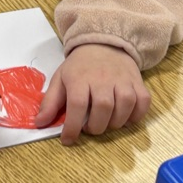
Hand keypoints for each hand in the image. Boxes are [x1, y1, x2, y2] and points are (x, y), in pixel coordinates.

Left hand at [35, 44, 150, 145]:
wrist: (104, 43)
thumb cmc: (80, 66)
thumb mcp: (61, 78)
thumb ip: (50, 102)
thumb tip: (40, 123)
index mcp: (80, 77)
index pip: (77, 105)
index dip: (72, 127)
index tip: (68, 140)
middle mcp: (103, 78)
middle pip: (103, 108)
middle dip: (95, 127)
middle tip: (89, 127)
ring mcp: (122, 80)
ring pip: (124, 107)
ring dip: (115, 123)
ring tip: (105, 122)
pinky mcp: (138, 82)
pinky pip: (142, 103)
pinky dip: (136, 116)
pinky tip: (125, 117)